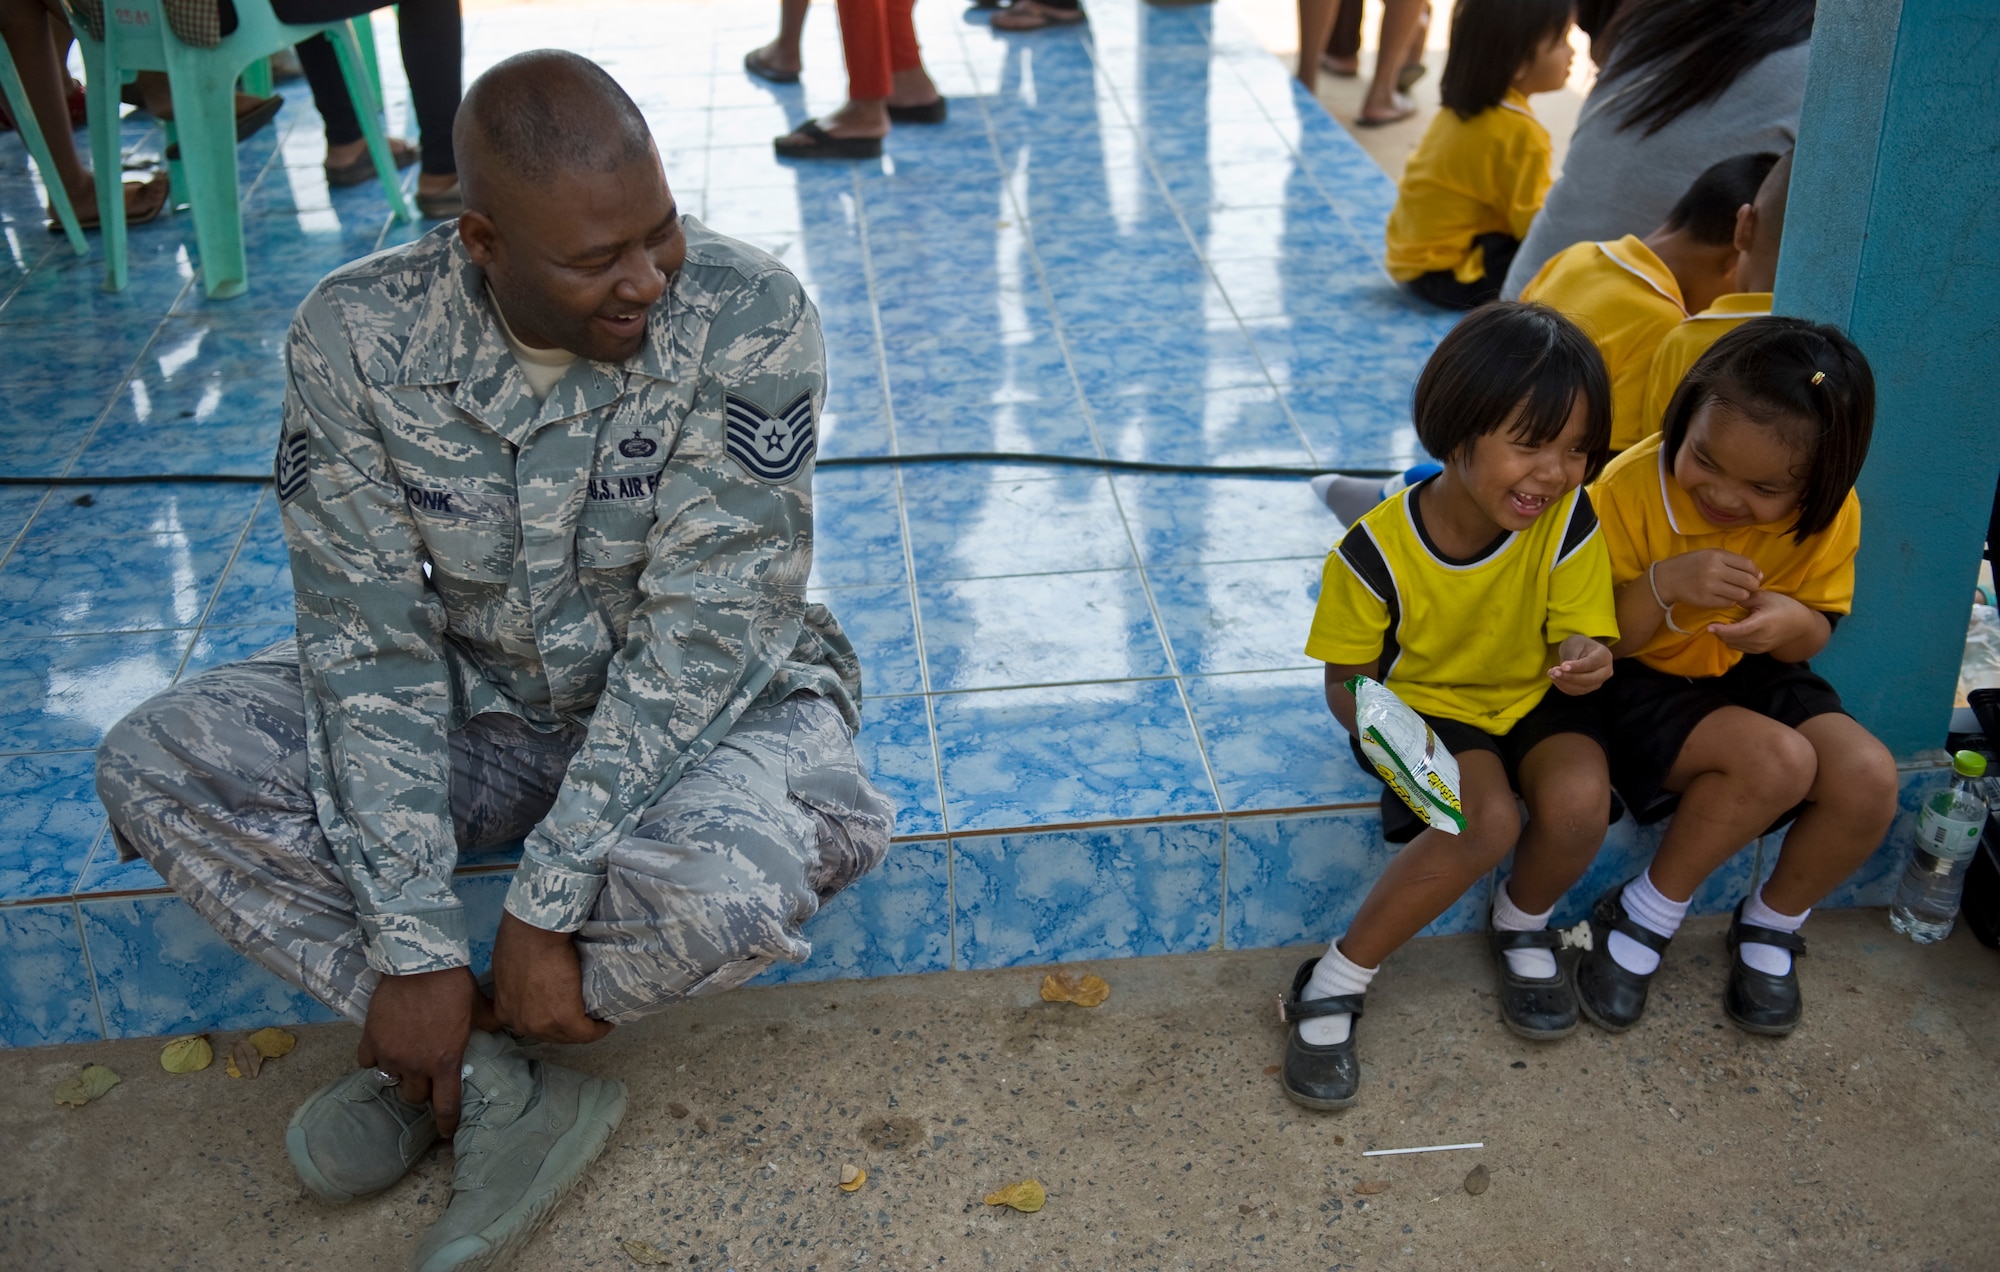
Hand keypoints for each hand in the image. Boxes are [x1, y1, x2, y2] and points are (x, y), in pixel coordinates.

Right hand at [356, 967, 496, 1135]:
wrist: (420, 964)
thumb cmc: (454, 984)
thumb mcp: (479, 1007)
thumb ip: (488, 1024)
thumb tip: (503, 1028)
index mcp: (445, 1062)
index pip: (445, 1106)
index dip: (445, 1123)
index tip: (445, 1131)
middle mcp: (415, 1065)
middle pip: (415, 1097)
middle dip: (422, 1091)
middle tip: (425, 1077)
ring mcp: (390, 1054)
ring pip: (390, 1080)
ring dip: (398, 1073)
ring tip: (404, 1058)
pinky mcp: (370, 1039)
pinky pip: (367, 1062)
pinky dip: (374, 1058)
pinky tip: (383, 1047)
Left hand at [492, 911, 614, 1045]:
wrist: (535, 932)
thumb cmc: (520, 939)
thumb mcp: (508, 967)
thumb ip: (517, 985)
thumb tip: (530, 985)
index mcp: (505, 1011)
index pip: (528, 1026)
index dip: (547, 1021)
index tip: (560, 1012)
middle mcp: (521, 1024)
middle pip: (551, 1035)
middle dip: (568, 1027)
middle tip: (585, 1014)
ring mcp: (542, 1025)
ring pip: (570, 1035)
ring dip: (586, 1028)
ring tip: (599, 1018)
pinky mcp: (565, 1019)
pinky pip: (587, 1033)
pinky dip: (599, 1028)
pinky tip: (608, 1021)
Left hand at [1548, 635, 1613, 694]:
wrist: (1581, 651)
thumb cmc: (1578, 645)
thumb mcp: (1574, 644)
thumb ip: (1572, 656)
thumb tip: (1565, 670)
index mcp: (1604, 655)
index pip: (1592, 663)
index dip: (1577, 666)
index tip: (1563, 666)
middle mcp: (1606, 671)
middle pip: (1590, 679)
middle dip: (1570, 677)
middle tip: (1554, 672)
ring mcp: (1599, 682)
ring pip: (1582, 687)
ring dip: (1565, 682)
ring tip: (1552, 673)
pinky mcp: (1589, 688)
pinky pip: (1576, 691)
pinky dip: (1564, 686)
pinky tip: (1555, 678)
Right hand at [1654, 550, 1762, 609]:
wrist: (1667, 579)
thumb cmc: (1692, 564)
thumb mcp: (1709, 554)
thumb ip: (1732, 560)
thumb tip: (1758, 574)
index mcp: (1717, 556)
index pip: (1748, 565)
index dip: (1756, 572)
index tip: (1755, 576)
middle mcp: (1714, 571)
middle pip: (1748, 581)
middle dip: (1752, 585)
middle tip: (1748, 587)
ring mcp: (1710, 587)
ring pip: (1741, 594)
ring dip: (1742, 594)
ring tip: (1735, 592)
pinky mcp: (1706, 601)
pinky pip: (1729, 603)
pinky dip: (1730, 601)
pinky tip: (1724, 597)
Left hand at [1707, 589, 1817, 654]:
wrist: (1800, 626)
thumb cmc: (1783, 607)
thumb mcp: (1765, 597)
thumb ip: (1745, 598)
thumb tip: (1726, 596)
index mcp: (1762, 624)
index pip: (1737, 631)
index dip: (1721, 630)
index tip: (1710, 625)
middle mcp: (1760, 639)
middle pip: (1732, 640)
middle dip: (1720, 632)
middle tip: (1714, 621)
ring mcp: (1759, 647)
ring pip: (1733, 645)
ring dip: (1725, 637)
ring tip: (1722, 625)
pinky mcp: (1758, 651)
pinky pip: (1739, 647)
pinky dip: (1732, 640)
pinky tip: (1732, 630)